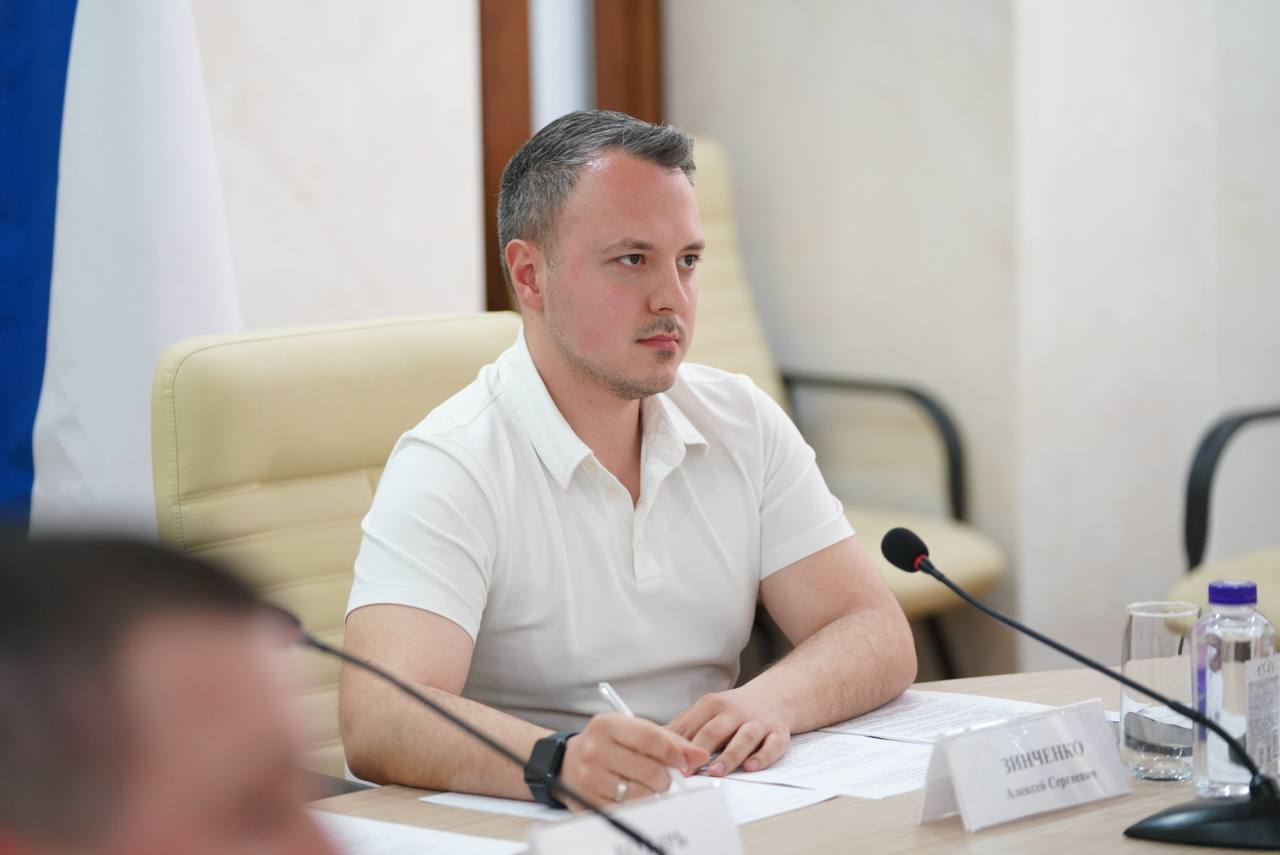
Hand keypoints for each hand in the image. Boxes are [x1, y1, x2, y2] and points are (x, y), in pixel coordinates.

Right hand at [559, 713, 708, 807]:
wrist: (565, 763)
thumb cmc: (606, 744)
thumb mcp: (630, 731)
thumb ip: (666, 740)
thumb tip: (698, 755)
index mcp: (606, 725)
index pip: (651, 737)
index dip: (674, 751)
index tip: (685, 761)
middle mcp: (594, 749)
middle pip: (650, 770)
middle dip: (665, 777)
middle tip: (663, 777)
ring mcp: (589, 777)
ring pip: (642, 793)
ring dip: (651, 792)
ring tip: (643, 784)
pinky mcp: (589, 801)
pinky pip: (628, 809)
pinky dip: (636, 804)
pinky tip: (629, 793)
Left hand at [667, 686, 790, 775]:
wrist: (775, 696)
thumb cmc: (734, 709)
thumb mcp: (707, 710)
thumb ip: (684, 726)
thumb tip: (654, 741)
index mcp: (714, 704)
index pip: (692, 723)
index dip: (678, 743)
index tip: (666, 760)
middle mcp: (736, 712)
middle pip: (715, 729)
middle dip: (699, 749)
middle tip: (687, 770)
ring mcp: (758, 722)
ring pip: (744, 738)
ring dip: (730, 755)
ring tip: (716, 772)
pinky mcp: (778, 734)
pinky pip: (772, 746)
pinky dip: (762, 757)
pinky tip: (751, 767)